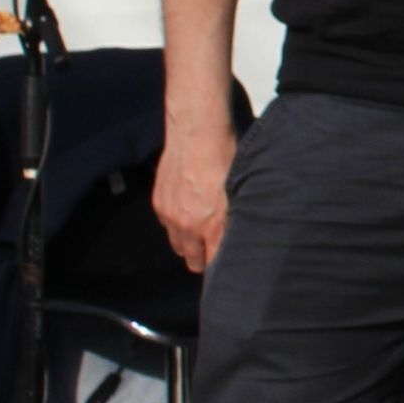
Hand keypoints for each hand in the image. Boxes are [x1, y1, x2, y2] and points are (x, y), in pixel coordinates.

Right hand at [153, 124, 236, 272]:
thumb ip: (237, 217)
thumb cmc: (229, 158)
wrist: (199, 134)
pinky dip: (177, 224)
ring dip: (189, 243)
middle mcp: (188, 226)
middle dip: (204, 259)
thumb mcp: (241, 190)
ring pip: (179, 245)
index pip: (214, 262)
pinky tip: (189, 212)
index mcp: (212, 225)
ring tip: (202, 234)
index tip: (230, 268)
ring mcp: (170, 215)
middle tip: (215, 251)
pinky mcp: (159, 203)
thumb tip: (244, 234)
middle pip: (193, 260)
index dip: (222, 267)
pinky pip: (168, 226)